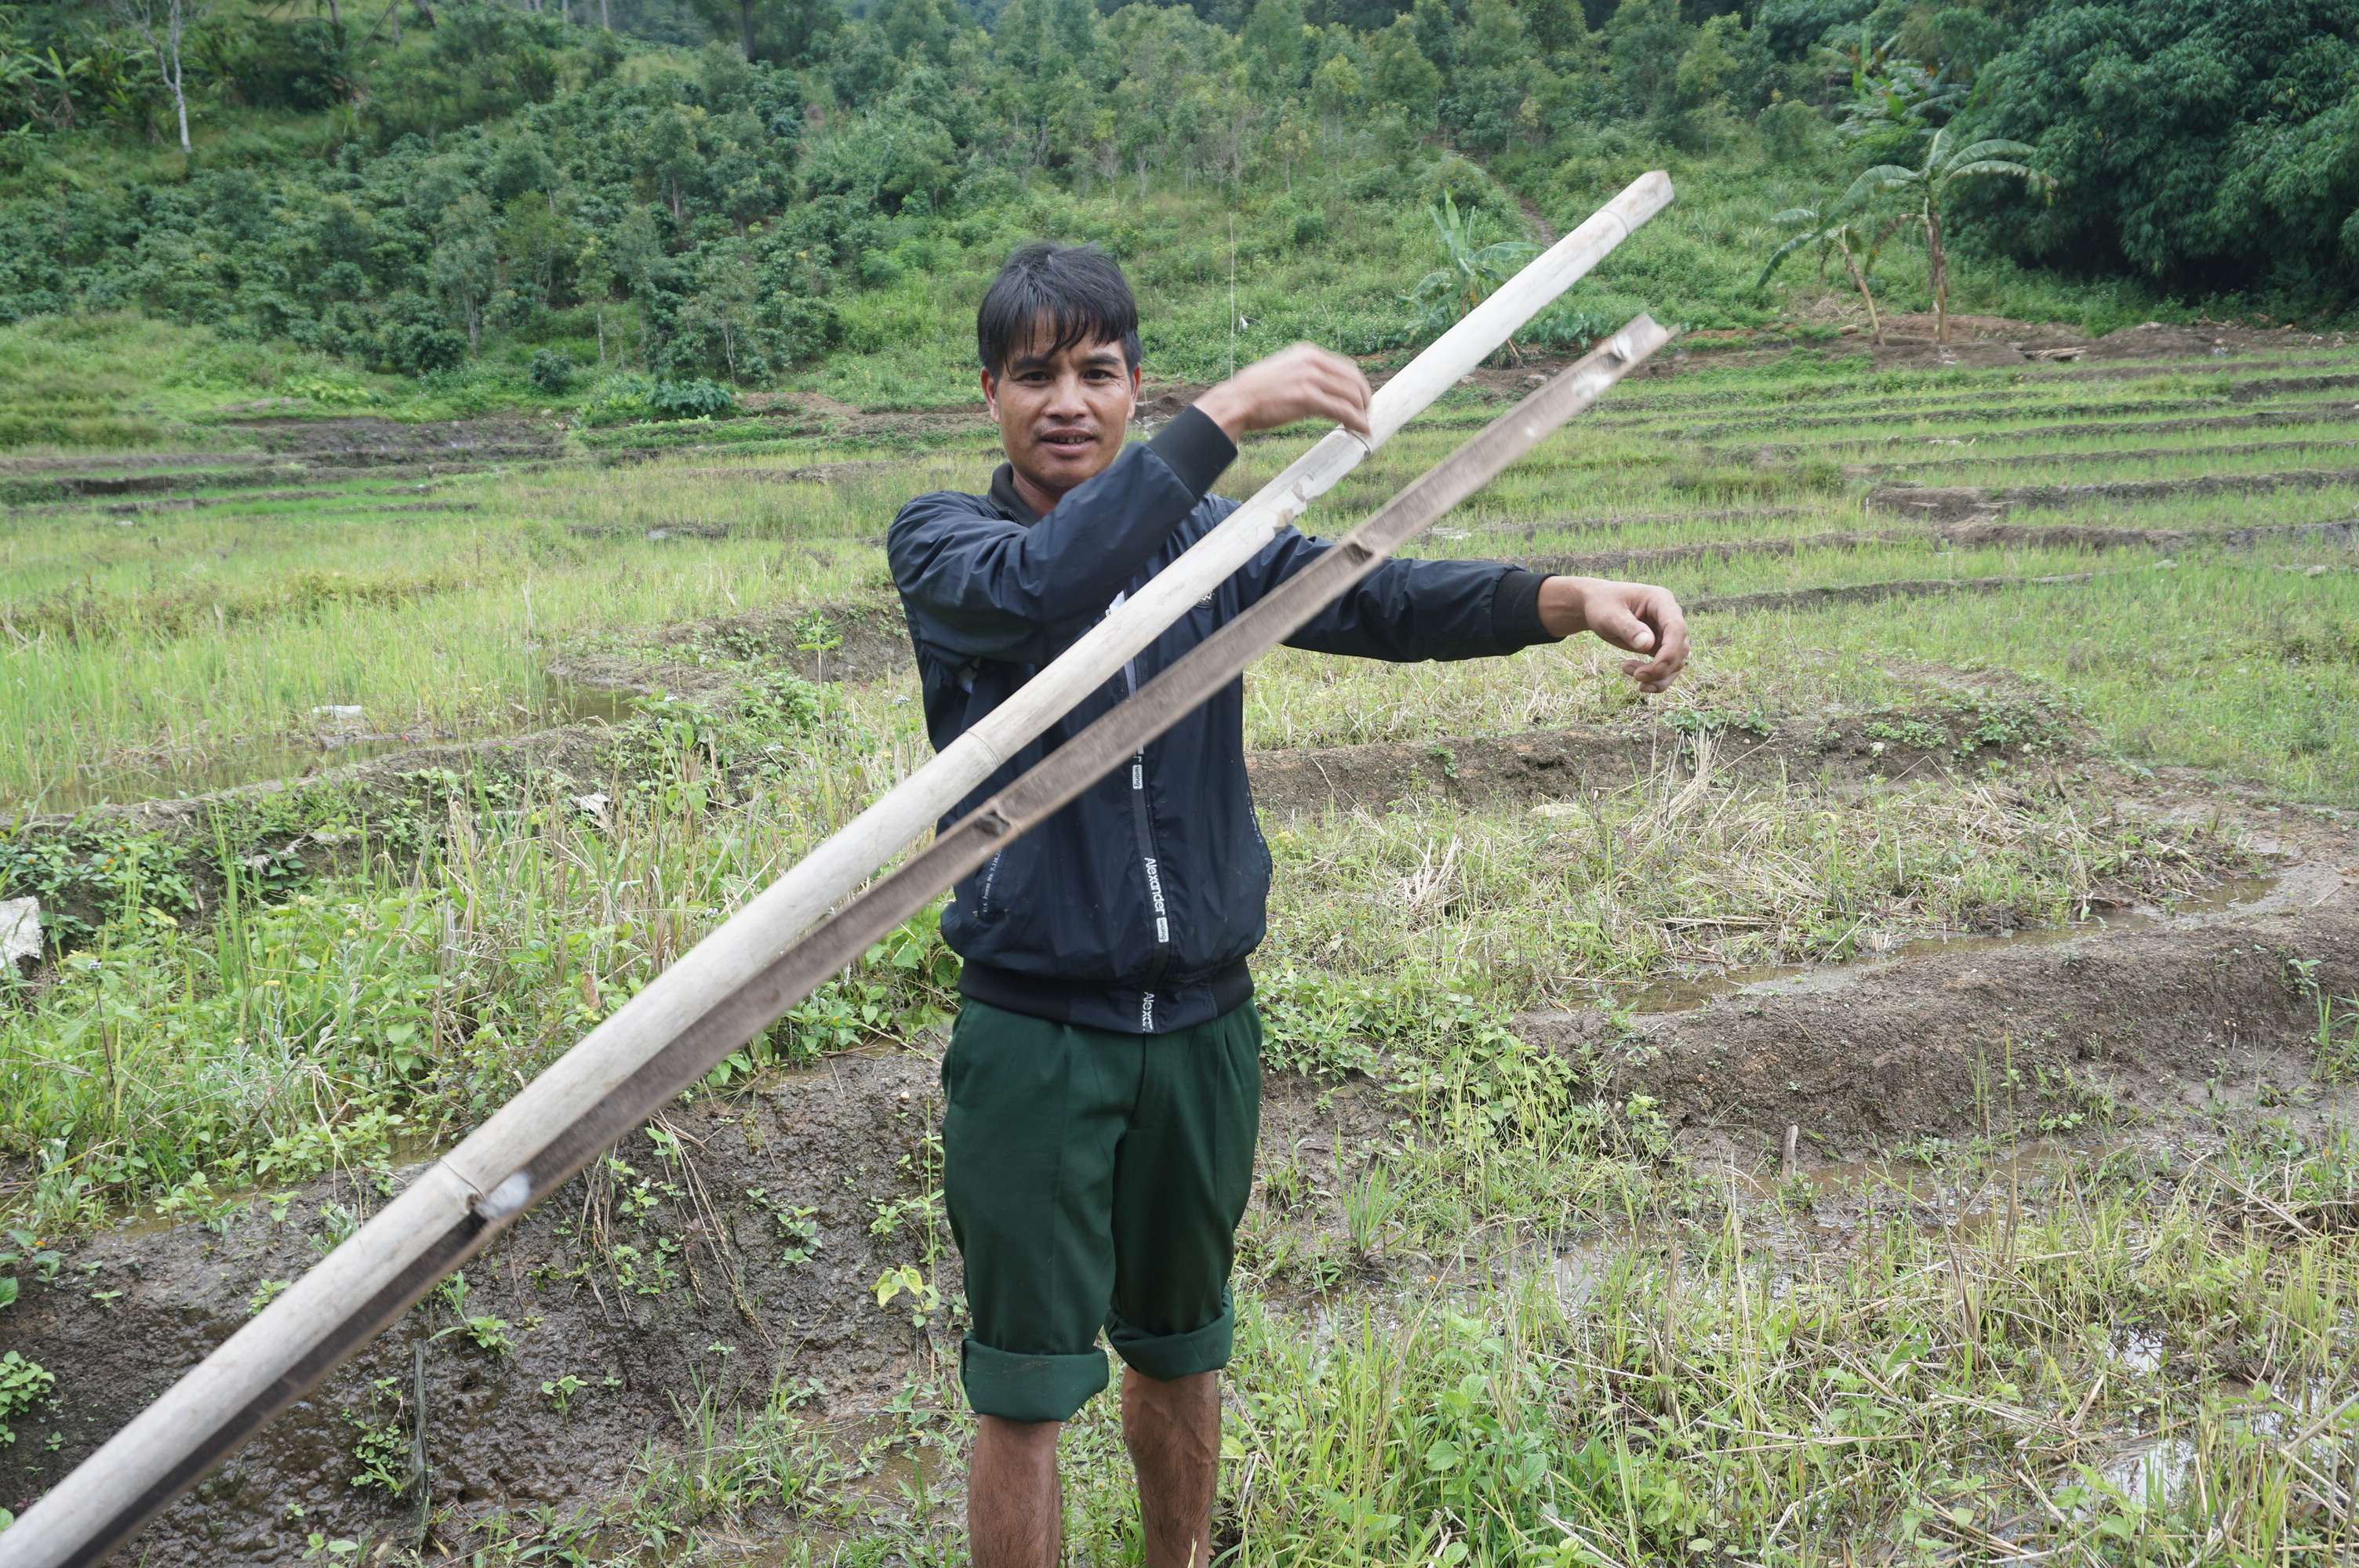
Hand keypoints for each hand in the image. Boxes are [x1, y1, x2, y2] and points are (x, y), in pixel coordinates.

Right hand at [1194, 342, 1372, 439]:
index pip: (1346, 367)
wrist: (1235, 402)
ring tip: (1363, 425)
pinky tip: (1361, 429)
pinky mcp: (1307, 397)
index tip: (1360, 401)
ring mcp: (1310, 378)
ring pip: (1351, 395)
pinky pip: (1342, 410)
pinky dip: (1356, 421)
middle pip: (1353, 380)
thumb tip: (1322, 388)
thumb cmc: (1255, 393)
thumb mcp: (1283, 372)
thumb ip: (1304, 375)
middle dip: (1364, 399)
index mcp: (1307, 353)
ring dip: (1362, 412)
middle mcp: (1312, 361)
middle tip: (1365, 415)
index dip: (1358, 386)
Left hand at [1537, 575, 1688, 692]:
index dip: (1670, 651)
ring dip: (1658, 676)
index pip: (1676, 628)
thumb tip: (1648, 645)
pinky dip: (1656, 679)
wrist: (1596, 606)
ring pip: (1677, 661)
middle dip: (1662, 668)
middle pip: (1680, 648)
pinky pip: (1667, 667)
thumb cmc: (1602, 605)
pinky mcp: (1660, 646)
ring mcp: (1667, 632)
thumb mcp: (1609, 615)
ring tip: (1631, 674)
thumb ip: (1628, 628)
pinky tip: (1637, 679)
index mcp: (1661, 600)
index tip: (1653, 669)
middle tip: (1636, 676)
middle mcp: (1670, 616)